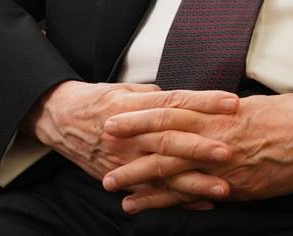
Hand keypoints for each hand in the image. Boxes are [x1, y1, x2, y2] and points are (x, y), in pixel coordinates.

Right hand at [23, 81, 239, 200]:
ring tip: (222, 187)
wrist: (60, 119)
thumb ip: (155, 96)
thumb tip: (184, 100)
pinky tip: (201, 203)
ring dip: (194, 182)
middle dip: (201, 146)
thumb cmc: (96, 101)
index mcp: (133, 107)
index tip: (232, 103)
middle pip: (169, 139)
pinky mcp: (121, 179)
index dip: (204, 102)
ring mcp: (124, 160)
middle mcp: (129, 135)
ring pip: (163, 172)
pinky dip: (177, 200)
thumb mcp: (124, 89)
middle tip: (229, 150)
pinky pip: (151, 194)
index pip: (175, 103)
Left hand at [101, 91, 292, 212]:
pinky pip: (196, 195)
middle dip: (131, 144)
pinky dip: (169, 202)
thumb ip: (226, 113)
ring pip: (174, 169)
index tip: (116, 115)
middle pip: (165, 138)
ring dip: (140, 178)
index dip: (141, 113)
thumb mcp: (254, 106)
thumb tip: (206, 113)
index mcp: (222, 111)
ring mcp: (226, 163)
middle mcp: (218, 135)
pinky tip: (148, 207)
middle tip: (100, 145)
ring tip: (113, 185)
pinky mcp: (238, 187)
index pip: (172, 110)